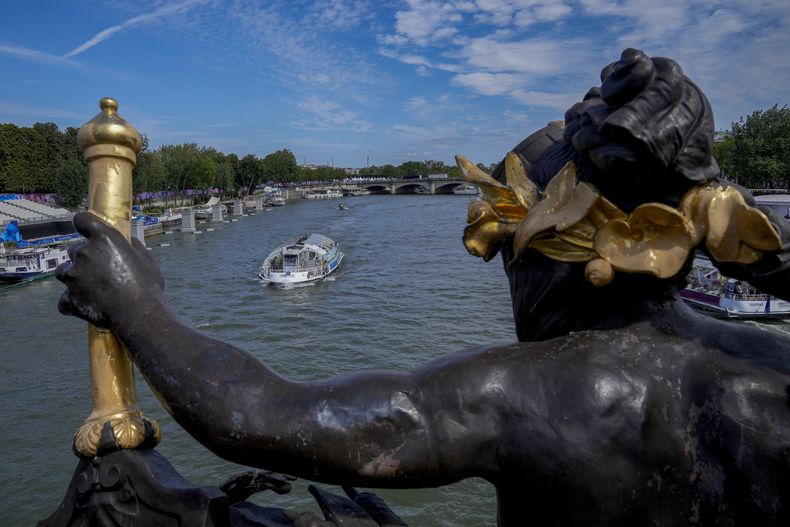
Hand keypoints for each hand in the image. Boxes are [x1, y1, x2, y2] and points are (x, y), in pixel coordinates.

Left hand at [56, 212, 164, 327]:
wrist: (139, 315)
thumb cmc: (147, 286)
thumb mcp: (147, 260)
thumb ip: (133, 246)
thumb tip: (128, 241)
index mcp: (104, 239)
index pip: (82, 220)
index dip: (84, 224)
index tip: (87, 229)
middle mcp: (84, 253)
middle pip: (74, 249)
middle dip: (84, 258)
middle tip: (100, 270)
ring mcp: (73, 276)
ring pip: (63, 271)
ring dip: (73, 276)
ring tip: (90, 287)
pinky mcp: (69, 297)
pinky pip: (63, 299)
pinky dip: (71, 301)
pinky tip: (83, 304)